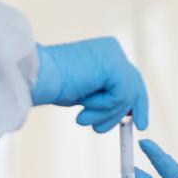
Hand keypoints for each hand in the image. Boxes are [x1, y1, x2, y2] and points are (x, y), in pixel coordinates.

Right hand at [32, 37, 148, 132]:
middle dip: (134, 109)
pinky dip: (104, 107)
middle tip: (136, 127)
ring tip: (83, 118)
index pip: (129, 78)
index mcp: (105, 54)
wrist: (38, 77)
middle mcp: (112, 51)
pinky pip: (121, 96)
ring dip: (106, 114)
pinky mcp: (115, 65)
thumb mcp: (86, 92)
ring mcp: (114, 56)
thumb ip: (104, 96)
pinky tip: (84, 105)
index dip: (137, 101)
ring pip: (127, 95)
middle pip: (134, 84)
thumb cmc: (54, 85)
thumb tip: (123, 112)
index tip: (139, 122)